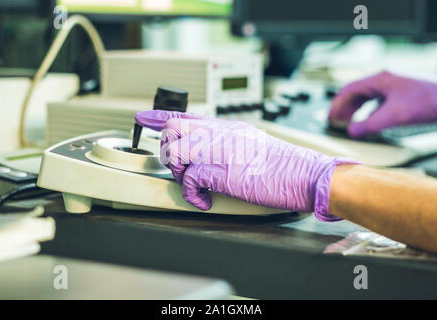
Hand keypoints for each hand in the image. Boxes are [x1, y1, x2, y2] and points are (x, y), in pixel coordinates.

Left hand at [135, 110, 359, 220]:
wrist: (302, 174)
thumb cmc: (282, 163)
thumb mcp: (252, 142)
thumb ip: (228, 142)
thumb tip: (212, 150)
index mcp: (225, 126)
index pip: (185, 115)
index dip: (159, 116)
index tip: (143, 118)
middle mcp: (217, 133)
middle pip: (173, 129)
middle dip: (167, 149)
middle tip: (179, 167)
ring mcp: (216, 150)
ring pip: (175, 152)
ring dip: (178, 172)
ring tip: (195, 184)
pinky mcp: (218, 171)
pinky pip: (187, 180)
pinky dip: (191, 195)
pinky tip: (204, 200)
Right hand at [329, 71, 436, 137]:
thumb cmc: (428, 102)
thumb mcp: (394, 116)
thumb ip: (370, 125)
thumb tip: (351, 131)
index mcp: (380, 80)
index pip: (350, 90)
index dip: (337, 103)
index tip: (330, 116)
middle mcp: (385, 81)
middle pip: (356, 93)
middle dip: (344, 107)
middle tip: (335, 120)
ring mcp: (393, 87)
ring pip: (366, 97)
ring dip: (355, 109)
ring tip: (347, 121)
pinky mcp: (400, 95)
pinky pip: (377, 102)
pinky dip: (367, 111)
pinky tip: (368, 121)